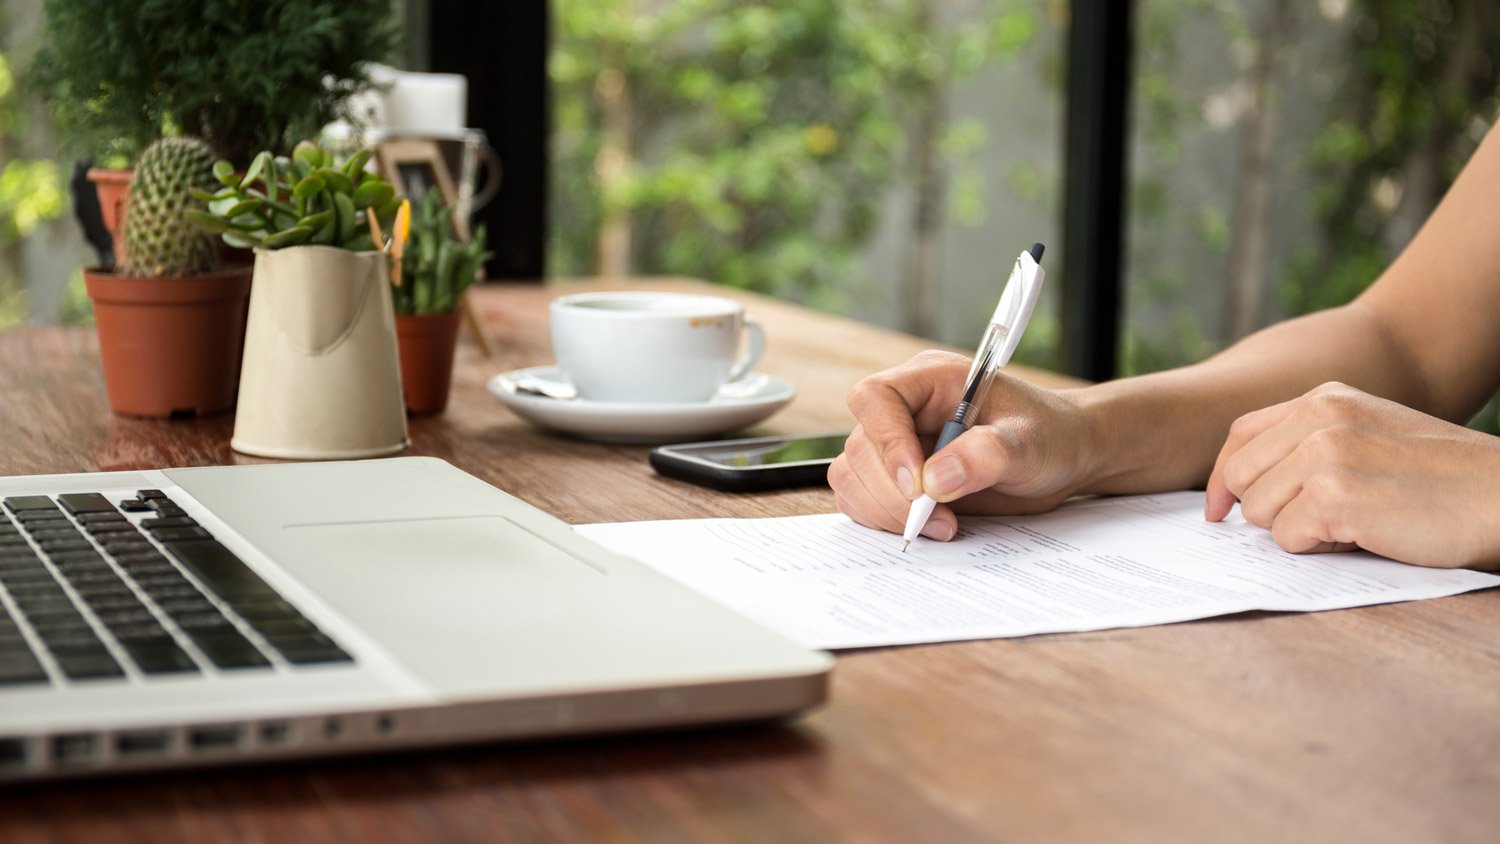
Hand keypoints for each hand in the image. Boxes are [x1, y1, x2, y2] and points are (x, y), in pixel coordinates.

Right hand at [829, 350, 1093, 540]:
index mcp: (929, 380)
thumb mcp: (1029, 444)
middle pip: (860, 448)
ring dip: (886, 511)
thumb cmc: (1049, 437)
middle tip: (937, 518)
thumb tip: (934, 481)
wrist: (1061, 458)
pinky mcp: (895, 478)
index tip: (919, 485)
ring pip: (852, 477)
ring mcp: (895, 444)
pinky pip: (861, 498)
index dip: (887, 443)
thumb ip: (986, 455)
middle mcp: (904, 409)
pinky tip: (928, 526)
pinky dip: (883, 519)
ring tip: (942, 525)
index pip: (876, 399)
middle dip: (893, 493)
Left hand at [1206, 382, 1499, 569]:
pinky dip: (1316, 549)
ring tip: (1349, 524)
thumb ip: (1311, 444)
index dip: (1222, 477)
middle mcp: (1320, 418)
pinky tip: (1359, 536)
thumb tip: (1240, 488)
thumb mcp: (1369, 436)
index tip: (1218, 511)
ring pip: (1257, 511)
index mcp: (1325, 399)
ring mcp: (1325, 454)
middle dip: (1263, 510)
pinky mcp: (1334, 496)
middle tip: (1312, 523)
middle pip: (1239, 476)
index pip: (1240, 434)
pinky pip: (1285, 538)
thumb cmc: (1439, 479)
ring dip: (1295, 531)